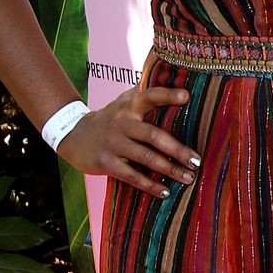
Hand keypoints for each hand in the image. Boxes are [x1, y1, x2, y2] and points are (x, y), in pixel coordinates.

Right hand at [59, 83, 196, 195]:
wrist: (75, 136)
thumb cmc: (112, 118)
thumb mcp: (125, 101)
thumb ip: (147, 93)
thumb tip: (179, 80)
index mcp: (129, 105)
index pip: (149, 95)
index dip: (167, 95)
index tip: (186, 96)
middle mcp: (122, 122)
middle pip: (153, 135)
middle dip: (178, 150)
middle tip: (197, 161)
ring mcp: (113, 143)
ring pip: (145, 157)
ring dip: (169, 169)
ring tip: (189, 178)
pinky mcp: (106, 162)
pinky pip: (132, 176)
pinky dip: (150, 185)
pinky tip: (166, 192)